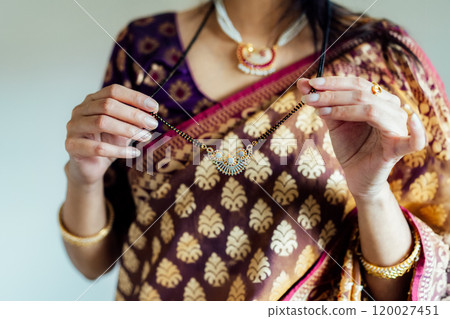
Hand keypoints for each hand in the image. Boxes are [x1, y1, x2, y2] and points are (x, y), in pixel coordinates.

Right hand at [65, 84, 158, 185]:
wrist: (91, 166)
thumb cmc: (107, 143)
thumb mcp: (124, 129)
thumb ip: (134, 120)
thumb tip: (152, 113)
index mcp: (93, 100)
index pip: (113, 91)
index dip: (135, 97)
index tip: (154, 106)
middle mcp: (81, 110)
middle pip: (108, 105)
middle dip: (134, 114)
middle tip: (153, 124)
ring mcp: (74, 127)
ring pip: (101, 123)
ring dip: (127, 130)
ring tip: (145, 137)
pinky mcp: (72, 145)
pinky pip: (98, 147)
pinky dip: (119, 150)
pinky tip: (134, 153)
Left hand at [297, 76, 426, 198]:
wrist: (356, 176)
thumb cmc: (350, 147)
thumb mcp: (334, 122)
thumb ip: (323, 103)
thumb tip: (303, 82)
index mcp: (379, 100)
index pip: (358, 84)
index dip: (334, 82)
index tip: (310, 84)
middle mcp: (392, 110)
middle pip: (362, 94)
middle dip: (332, 95)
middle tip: (309, 97)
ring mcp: (397, 128)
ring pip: (372, 110)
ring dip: (342, 108)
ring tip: (321, 111)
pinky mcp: (398, 149)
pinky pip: (415, 140)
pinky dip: (417, 130)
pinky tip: (412, 120)